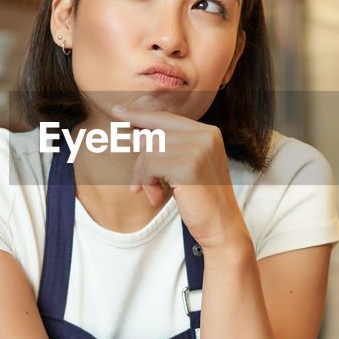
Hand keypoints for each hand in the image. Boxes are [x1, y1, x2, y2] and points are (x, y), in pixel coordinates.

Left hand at [111, 103, 246, 250]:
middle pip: (153, 135)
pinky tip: (156, 197)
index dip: (140, 116)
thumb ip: (166, 148)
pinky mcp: (188, 166)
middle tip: (138, 185)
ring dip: (143, 176)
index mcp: (208, 132)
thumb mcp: (185, 166)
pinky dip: (147, 183)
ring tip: (153, 193)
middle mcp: (206, 135)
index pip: (166, 118)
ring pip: (149, 151)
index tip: (117, 111)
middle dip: (140, 161)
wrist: (221, 227)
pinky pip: (150, 166)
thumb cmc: (201, 199)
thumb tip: (133, 132)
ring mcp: (199, 149)